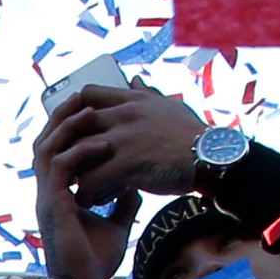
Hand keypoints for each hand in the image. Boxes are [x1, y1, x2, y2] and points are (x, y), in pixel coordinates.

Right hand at [33, 107, 143, 278]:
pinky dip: (79, 150)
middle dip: (63, 115)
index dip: (69, 125)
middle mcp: (49, 190)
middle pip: (46, 140)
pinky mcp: (52, 205)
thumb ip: (121, 200)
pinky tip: (102, 143)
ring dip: (67, 125)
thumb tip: (134, 182)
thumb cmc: (95, 258)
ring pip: (47, 147)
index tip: (91, 105)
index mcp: (60, 192)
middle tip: (84, 94)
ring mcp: (47, 196)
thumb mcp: (117, 221)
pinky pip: (60, 166)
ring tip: (90, 109)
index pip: (58, 148)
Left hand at [39, 81, 207, 205]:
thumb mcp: (168, 105)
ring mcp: (123, 139)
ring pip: (77, 156)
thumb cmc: (191, 135)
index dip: (74, 112)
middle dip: (68, 149)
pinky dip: (89, 194)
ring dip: (76, 175)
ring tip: (84, 186)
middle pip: (75, 127)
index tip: (76, 131)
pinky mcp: (126, 164)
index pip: (87, 94)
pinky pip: (90, 181)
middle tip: (72, 165)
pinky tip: (97, 200)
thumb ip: (146, 93)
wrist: (211, 158)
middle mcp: (123, 115)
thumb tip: (133, 78)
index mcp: (131, 100)